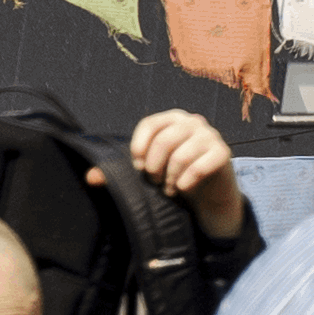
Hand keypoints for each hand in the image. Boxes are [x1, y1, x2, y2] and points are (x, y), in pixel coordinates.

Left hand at [123, 104, 247, 235]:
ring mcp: (210, 135)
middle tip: (155, 182)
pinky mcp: (222, 153)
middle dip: (154, 168)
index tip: (139, 168)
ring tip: (169, 188)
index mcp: (171, 119)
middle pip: (164, 141)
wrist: (207, 195)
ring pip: (180, 156)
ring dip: (169, 178)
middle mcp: (192, 121)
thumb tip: (91, 178)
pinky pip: (198, 167)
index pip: (149, 124)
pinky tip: (182, 188)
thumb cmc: (173, 177)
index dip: (139, 149)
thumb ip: (119, 172)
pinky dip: (185, 183)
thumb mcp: (147, 172)